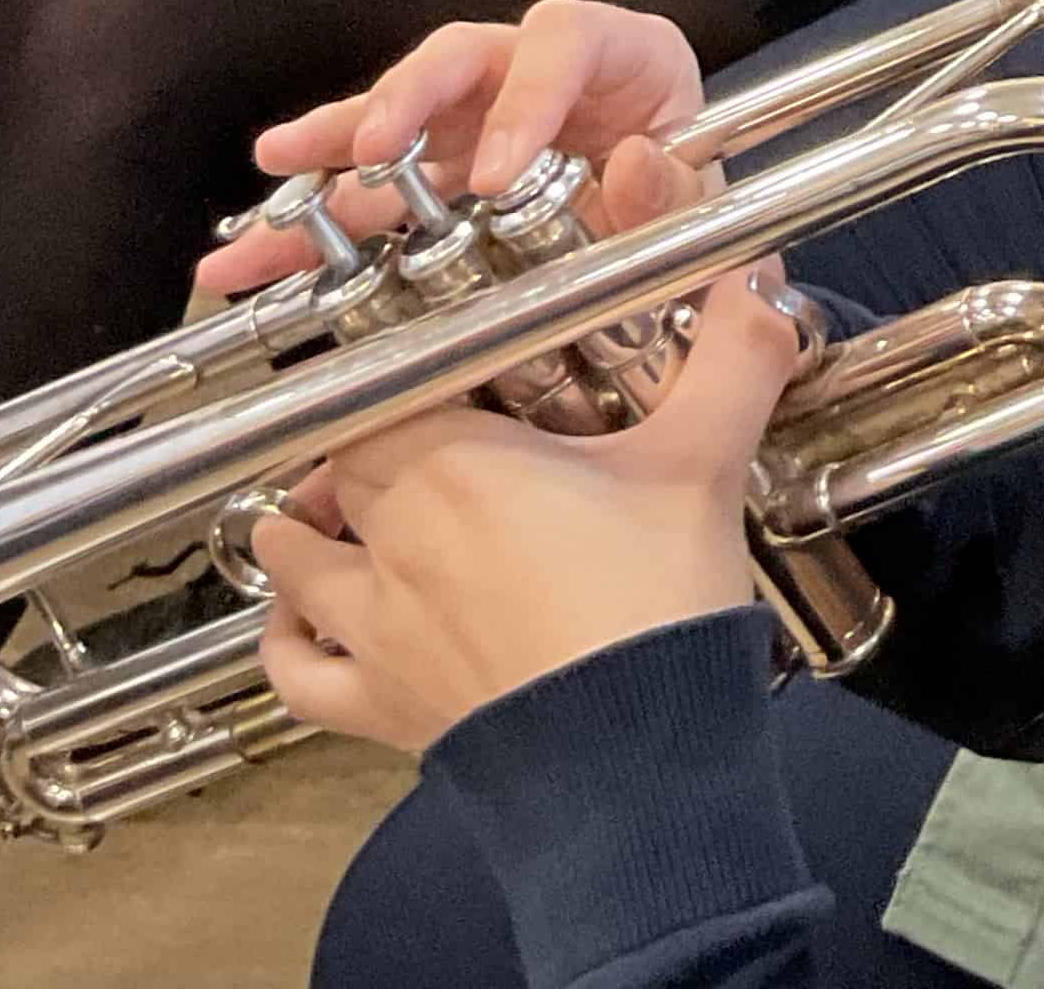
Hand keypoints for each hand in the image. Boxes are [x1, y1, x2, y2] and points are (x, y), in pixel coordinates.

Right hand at [199, 1, 715, 298]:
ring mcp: (483, 118)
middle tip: (375, 146)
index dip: (528, 97)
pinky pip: (373, 188)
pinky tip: (262, 247)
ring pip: (400, 114)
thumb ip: (672, 189)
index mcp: (621, 57)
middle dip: (410, 97)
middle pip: (464, 57)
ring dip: (335, 141)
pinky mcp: (442, 172)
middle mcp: (539, 73)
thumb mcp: (698, 202)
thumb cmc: (688, 205)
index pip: (568, 39)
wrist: (679, 253)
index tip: (495, 174)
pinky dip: (319, 219)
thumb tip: (634, 161)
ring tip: (279, 164)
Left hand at [252, 263, 795, 752]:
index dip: (410, 371)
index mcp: (452, 463)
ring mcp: (376, 627)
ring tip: (333, 505)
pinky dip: (286, 639)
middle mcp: (394, 536)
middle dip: (372, 440)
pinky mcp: (378, 705)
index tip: (451, 365)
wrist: (632, 760)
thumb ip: (733, 359)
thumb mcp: (704, 462)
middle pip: (344, 464)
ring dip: (302, 526)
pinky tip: (300, 617)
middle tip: (425, 425)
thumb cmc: (652, 604)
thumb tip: (757, 282)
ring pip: (294, 559)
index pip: (389, 388)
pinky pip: (295, 672)